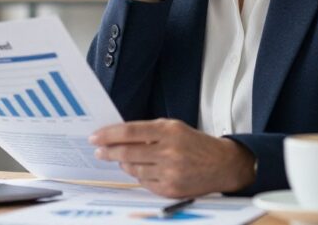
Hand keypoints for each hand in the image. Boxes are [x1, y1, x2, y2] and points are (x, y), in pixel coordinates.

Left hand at [89, 119, 254, 197]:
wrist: (222, 164)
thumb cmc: (194, 143)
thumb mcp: (174, 128)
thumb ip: (149, 131)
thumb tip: (118, 136)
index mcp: (169, 131)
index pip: (130, 131)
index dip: (109, 135)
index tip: (95, 137)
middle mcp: (169, 151)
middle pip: (128, 152)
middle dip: (108, 152)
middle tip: (98, 151)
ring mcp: (170, 172)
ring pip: (133, 169)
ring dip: (123, 164)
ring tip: (120, 159)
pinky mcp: (170, 189)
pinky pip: (144, 183)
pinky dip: (138, 176)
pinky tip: (139, 170)